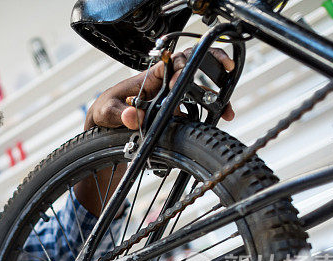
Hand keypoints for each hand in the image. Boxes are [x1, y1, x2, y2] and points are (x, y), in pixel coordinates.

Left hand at [85, 47, 235, 130]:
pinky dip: (210, 112)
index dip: (179, 69)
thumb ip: (118, 114)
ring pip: (199, 88)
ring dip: (216, 95)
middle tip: (225, 69)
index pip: (171, 63)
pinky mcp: (175, 112)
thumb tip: (131, 116)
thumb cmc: (105, 110)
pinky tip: (220, 119)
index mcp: (150, 76)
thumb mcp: (106, 111)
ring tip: (227, 110)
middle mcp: (164, 83)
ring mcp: (172, 97)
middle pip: (193, 66)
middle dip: (211, 65)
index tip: (178, 85)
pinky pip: (196, 108)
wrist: (107, 124)